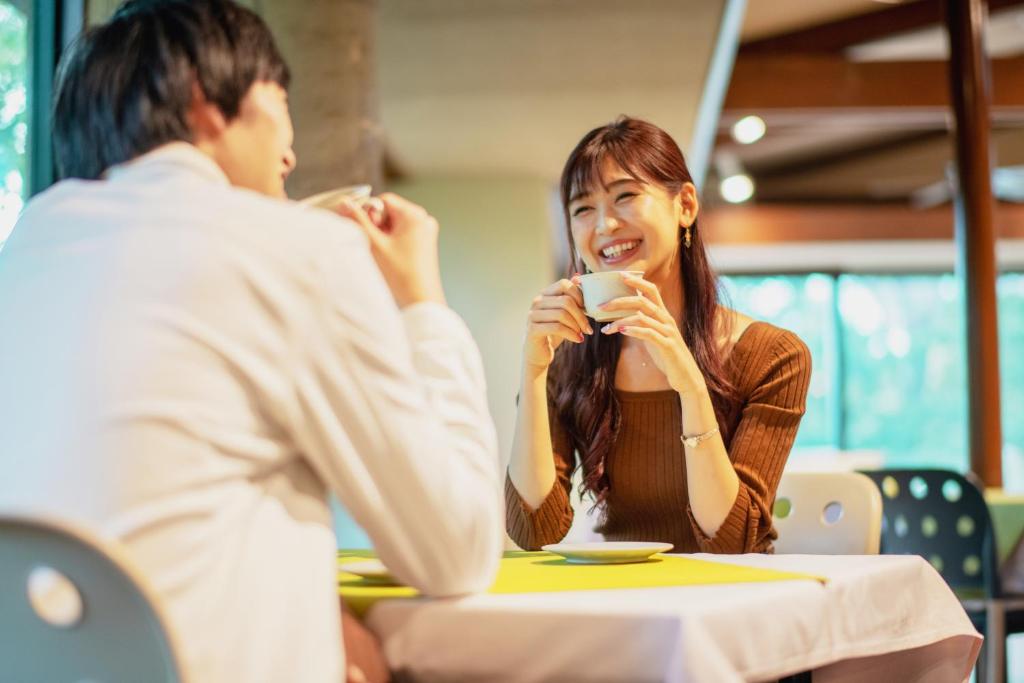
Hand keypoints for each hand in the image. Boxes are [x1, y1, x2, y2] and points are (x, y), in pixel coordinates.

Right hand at [336, 193, 445, 307]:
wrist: (421, 301)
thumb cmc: (401, 274)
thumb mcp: (374, 244)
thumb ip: (358, 221)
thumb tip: (344, 202)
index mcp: (414, 215)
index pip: (383, 201)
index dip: (369, 213)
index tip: (365, 231)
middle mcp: (423, 220)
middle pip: (390, 212)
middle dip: (376, 226)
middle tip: (374, 244)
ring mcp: (426, 233)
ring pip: (395, 225)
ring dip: (383, 235)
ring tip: (382, 254)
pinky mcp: (425, 245)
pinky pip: (403, 235)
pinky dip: (392, 242)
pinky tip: (389, 258)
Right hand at [523, 276, 591, 374]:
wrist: (538, 354)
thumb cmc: (553, 332)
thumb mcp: (564, 313)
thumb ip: (570, 296)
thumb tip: (579, 276)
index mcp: (544, 294)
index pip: (564, 284)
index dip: (579, 294)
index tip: (586, 308)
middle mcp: (537, 302)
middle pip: (565, 301)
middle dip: (581, 315)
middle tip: (588, 328)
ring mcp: (533, 315)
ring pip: (562, 314)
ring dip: (577, 326)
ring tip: (582, 334)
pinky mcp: (533, 329)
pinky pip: (557, 327)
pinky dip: (571, 334)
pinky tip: (578, 340)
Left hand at [598, 273, 704, 394]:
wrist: (686, 376)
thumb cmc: (667, 355)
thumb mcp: (654, 336)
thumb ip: (643, 324)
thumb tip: (623, 318)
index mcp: (662, 315)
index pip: (651, 290)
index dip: (637, 281)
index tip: (620, 275)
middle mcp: (666, 320)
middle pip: (643, 300)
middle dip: (620, 300)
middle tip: (601, 305)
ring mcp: (668, 332)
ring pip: (642, 317)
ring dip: (620, 320)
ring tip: (605, 328)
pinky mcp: (667, 346)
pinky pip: (649, 334)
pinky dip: (633, 330)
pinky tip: (620, 331)